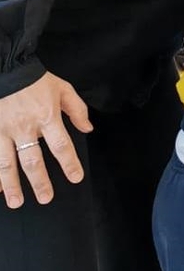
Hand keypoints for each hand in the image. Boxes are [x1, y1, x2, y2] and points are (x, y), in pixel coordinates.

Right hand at [0, 73, 91, 207]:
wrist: (6, 68)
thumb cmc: (34, 79)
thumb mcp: (62, 88)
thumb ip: (76, 110)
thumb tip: (87, 129)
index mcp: (46, 116)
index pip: (61, 145)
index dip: (69, 163)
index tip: (75, 177)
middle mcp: (24, 126)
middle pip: (32, 160)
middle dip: (39, 182)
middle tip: (46, 198)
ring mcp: (3, 130)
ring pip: (6, 163)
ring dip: (12, 185)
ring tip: (16, 202)